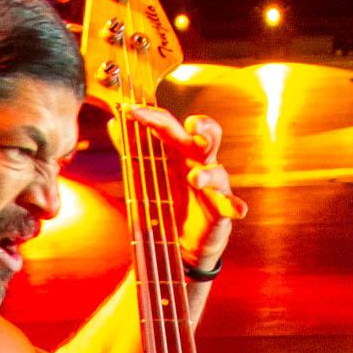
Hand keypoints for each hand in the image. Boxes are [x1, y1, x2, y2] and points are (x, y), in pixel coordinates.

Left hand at [126, 102, 240, 263]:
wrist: (180, 241)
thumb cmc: (166, 200)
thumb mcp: (145, 175)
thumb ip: (131, 149)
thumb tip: (114, 121)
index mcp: (179, 152)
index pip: (169, 126)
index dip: (153, 116)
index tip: (131, 111)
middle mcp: (199, 163)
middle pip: (207, 137)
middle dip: (203, 127)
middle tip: (193, 124)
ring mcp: (213, 185)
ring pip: (217, 172)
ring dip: (207, 174)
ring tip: (195, 178)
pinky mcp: (221, 208)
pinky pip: (231, 205)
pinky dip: (235, 206)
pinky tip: (238, 210)